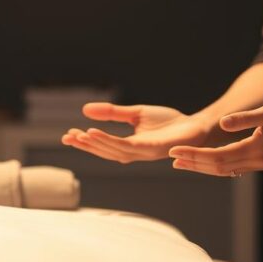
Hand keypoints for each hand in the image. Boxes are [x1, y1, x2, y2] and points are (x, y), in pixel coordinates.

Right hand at [60, 102, 211, 163]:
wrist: (195, 125)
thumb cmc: (169, 122)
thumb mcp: (135, 113)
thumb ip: (112, 113)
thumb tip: (85, 109)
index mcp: (129, 145)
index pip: (103, 145)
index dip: (85, 142)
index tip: (67, 135)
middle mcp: (134, 152)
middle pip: (104, 151)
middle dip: (86, 145)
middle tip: (67, 137)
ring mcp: (143, 152)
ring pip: (113, 151)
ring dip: (95, 144)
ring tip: (80, 135)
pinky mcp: (152, 149)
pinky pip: (126, 146)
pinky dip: (110, 141)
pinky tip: (97, 133)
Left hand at [167, 103, 262, 176]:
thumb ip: (247, 118)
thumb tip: (223, 123)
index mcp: (258, 148)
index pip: (218, 156)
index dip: (195, 155)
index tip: (176, 151)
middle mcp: (258, 161)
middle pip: (218, 167)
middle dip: (194, 163)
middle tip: (171, 158)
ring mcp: (260, 164)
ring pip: (225, 170)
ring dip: (202, 167)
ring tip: (182, 162)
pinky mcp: (262, 162)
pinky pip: (233, 168)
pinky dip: (215, 166)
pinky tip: (204, 162)